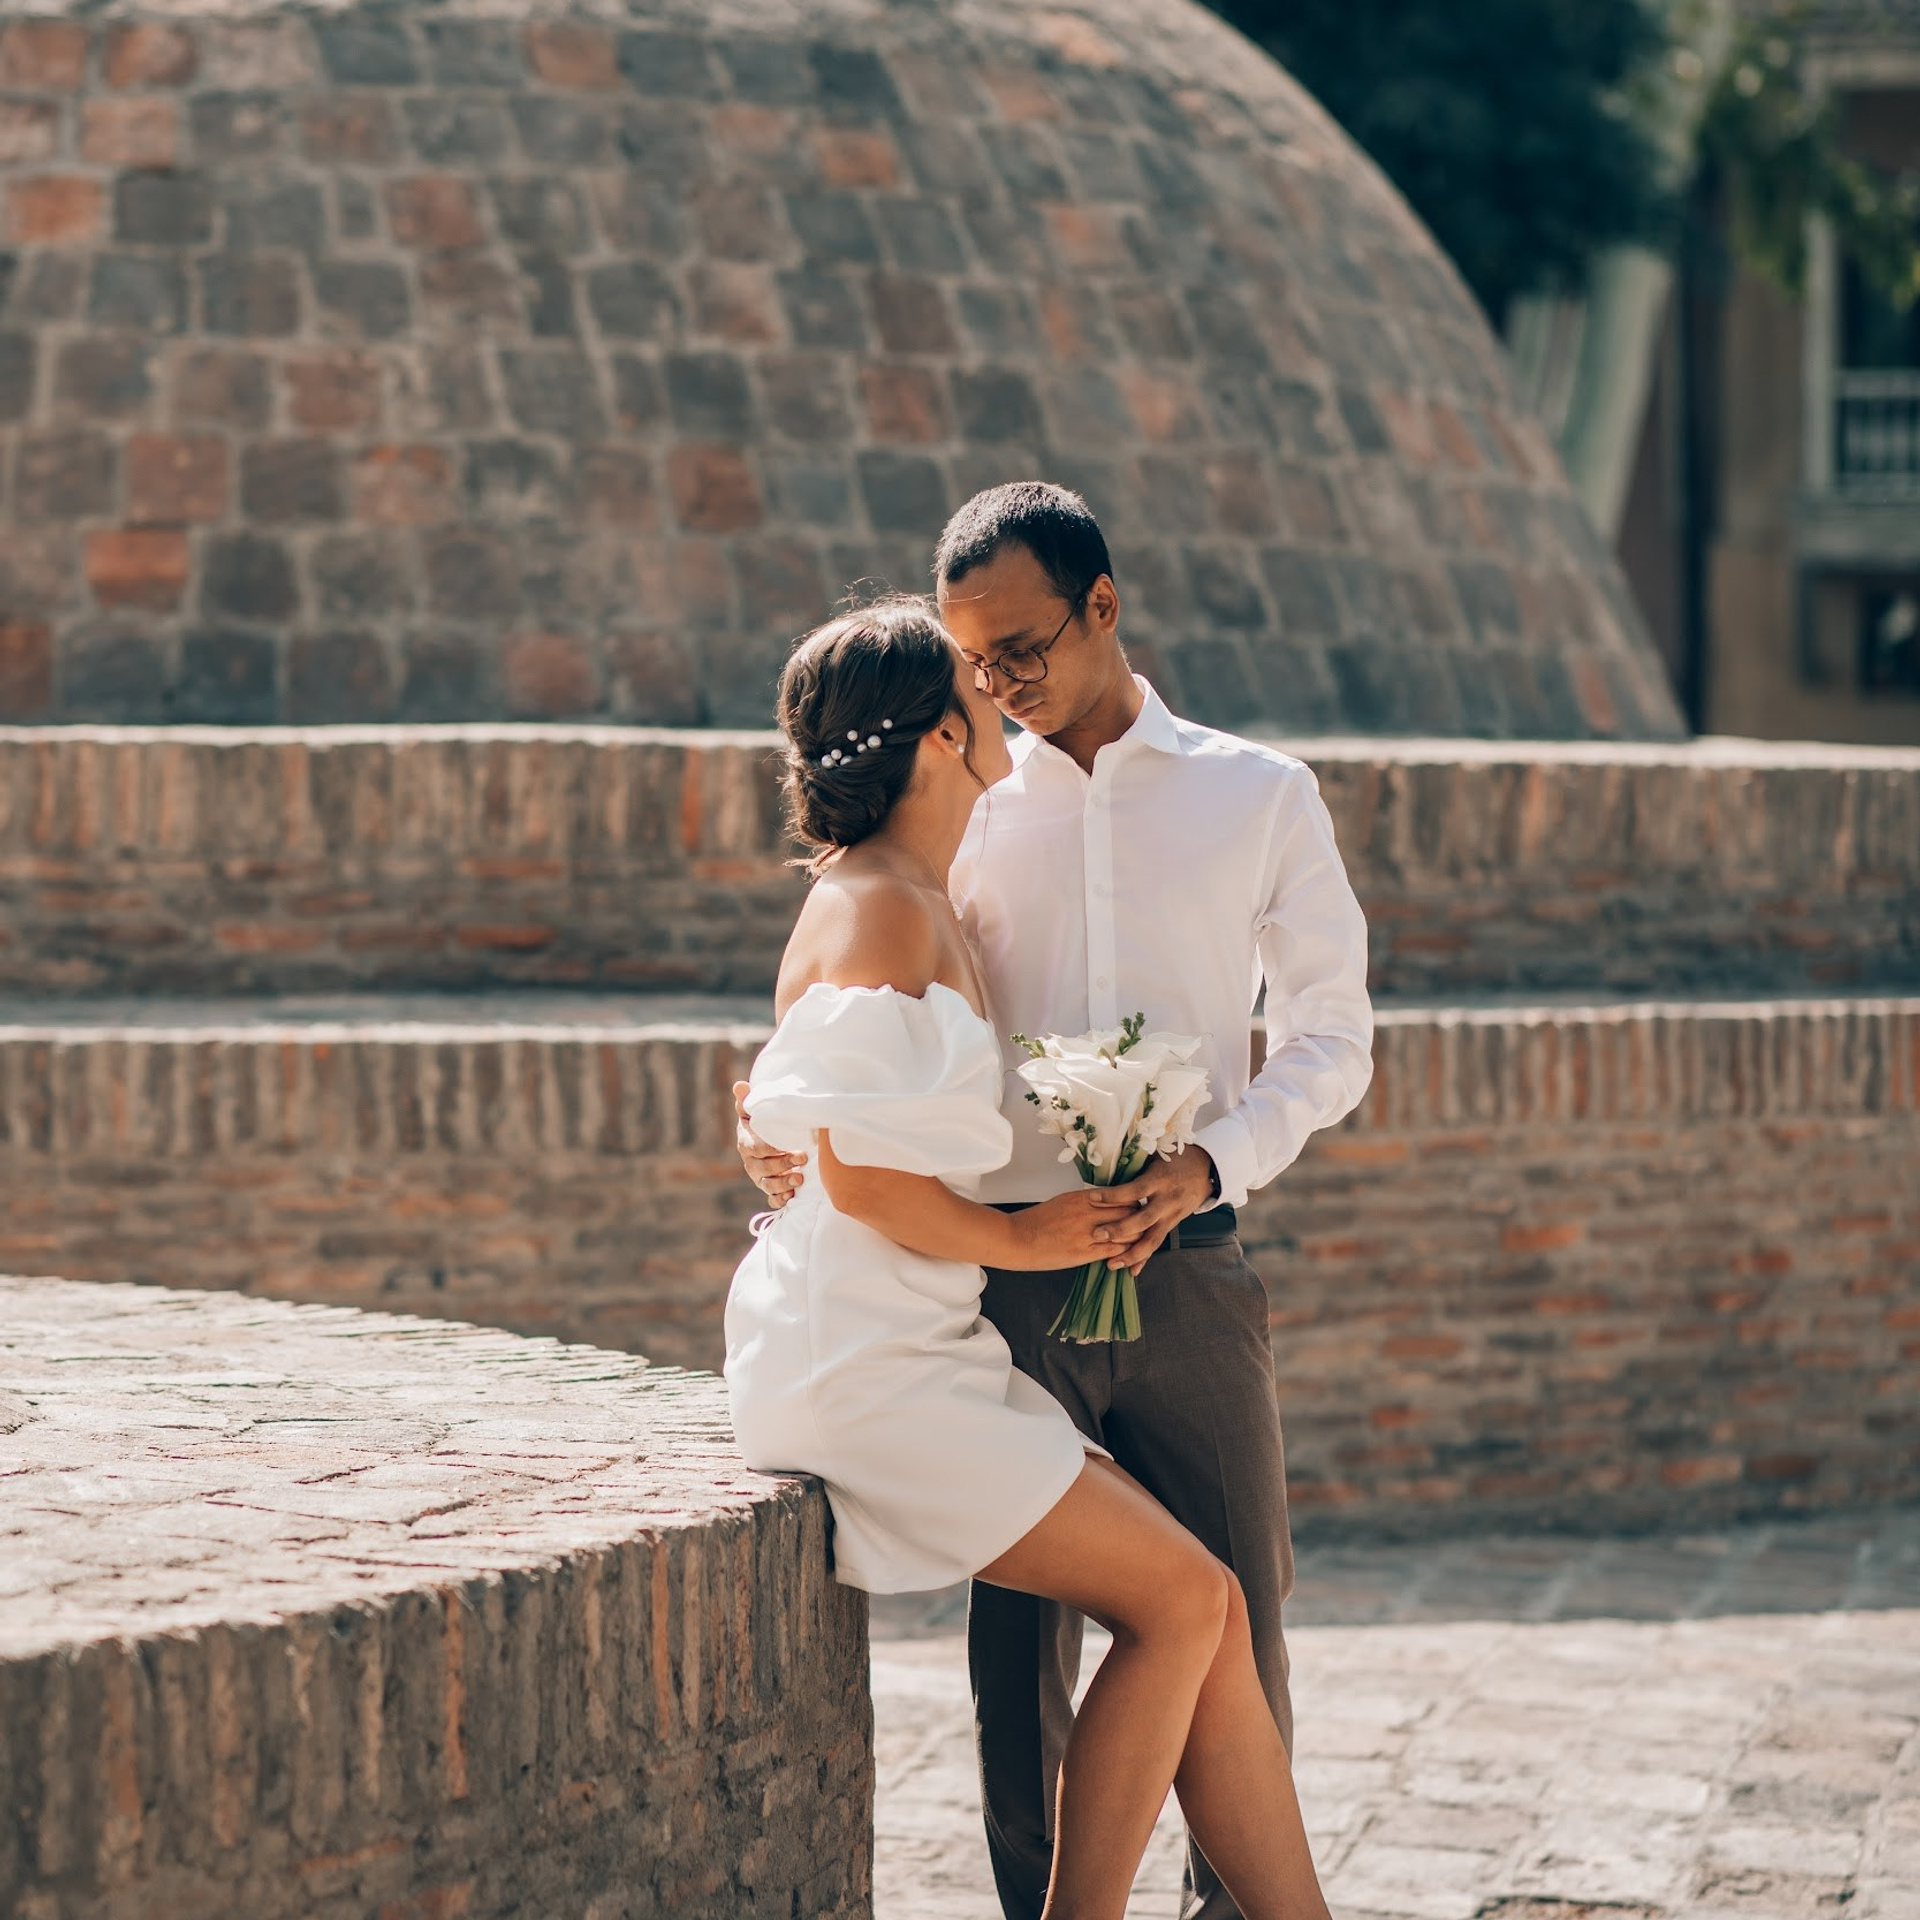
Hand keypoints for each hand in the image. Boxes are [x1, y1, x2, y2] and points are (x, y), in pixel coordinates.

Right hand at [735, 1080, 805, 1205]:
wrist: (773, 1137)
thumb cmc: (764, 1121)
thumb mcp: (755, 1110)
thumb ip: (747, 1100)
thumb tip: (740, 1085)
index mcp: (747, 1143)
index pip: (755, 1149)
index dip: (771, 1149)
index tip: (789, 1145)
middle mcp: (752, 1162)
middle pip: (763, 1168)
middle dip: (782, 1165)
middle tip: (802, 1158)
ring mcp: (760, 1177)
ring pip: (767, 1185)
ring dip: (782, 1184)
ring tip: (799, 1178)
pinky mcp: (770, 1189)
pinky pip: (772, 1200)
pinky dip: (780, 1200)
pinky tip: (791, 1196)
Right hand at [1007, 1188, 1153, 1271]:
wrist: (1016, 1239)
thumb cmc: (1036, 1221)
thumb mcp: (1062, 1202)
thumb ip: (1084, 1202)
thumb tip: (1102, 1203)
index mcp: (1081, 1197)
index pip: (1120, 1195)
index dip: (1133, 1201)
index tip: (1139, 1207)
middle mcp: (1087, 1212)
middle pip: (1128, 1212)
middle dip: (1140, 1218)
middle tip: (1147, 1224)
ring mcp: (1086, 1233)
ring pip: (1125, 1232)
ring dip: (1136, 1237)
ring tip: (1143, 1241)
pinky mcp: (1083, 1252)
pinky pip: (1113, 1250)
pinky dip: (1125, 1253)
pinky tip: (1130, 1255)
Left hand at [1092, 1148, 1216, 1271]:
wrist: (1205, 1170)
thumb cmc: (1174, 1159)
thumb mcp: (1156, 1156)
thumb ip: (1134, 1164)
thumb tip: (1103, 1162)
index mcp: (1160, 1180)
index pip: (1135, 1190)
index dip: (1114, 1195)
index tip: (1092, 1198)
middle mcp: (1167, 1200)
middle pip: (1143, 1220)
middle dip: (1120, 1230)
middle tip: (1097, 1235)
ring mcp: (1171, 1215)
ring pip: (1152, 1240)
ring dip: (1131, 1254)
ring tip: (1111, 1264)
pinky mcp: (1172, 1225)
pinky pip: (1157, 1244)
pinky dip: (1145, 1258)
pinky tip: (1131, 1271)